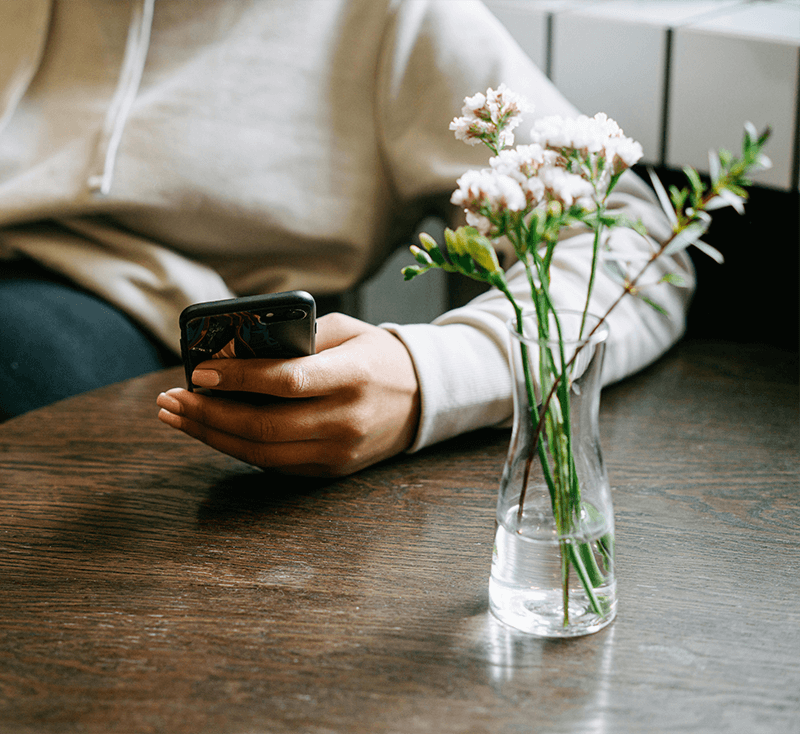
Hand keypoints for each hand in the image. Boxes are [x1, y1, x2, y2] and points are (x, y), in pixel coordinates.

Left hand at [156, 313, 419, 476]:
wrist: (421, 399)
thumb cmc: (378, 356)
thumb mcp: (346, 330)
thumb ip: (296, 337)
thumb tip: (234, 348)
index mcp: (354, 376)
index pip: (287, 382)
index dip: (239, 379)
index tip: (199, 373)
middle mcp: (346, 420)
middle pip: (265, 427)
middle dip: (208, 415)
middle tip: (170, 400)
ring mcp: (339, 452)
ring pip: (262, 454)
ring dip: (212, 436)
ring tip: (178, 418)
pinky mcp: (331, 470)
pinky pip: (275, 465)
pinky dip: (239, 449)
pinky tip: (214, 431)